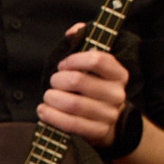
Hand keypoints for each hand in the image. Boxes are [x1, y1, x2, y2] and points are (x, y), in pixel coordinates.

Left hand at [40, 22, 128, 143]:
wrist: (106, 121)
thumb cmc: (92, 87)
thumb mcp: (92, 65)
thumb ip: (84, 41)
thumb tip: (73, 31)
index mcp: (118, 74)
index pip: (97, 60)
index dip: (74, 60)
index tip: (63, 64)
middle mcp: (117, 94)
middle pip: (79, 81)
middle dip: (57, 80)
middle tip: (53, 82)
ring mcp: (109, 115)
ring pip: (73, 104)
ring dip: (52, 98)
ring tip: (48, 97)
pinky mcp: (98, 132)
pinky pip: (71, 124)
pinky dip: (52, 117)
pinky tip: (45, 110)